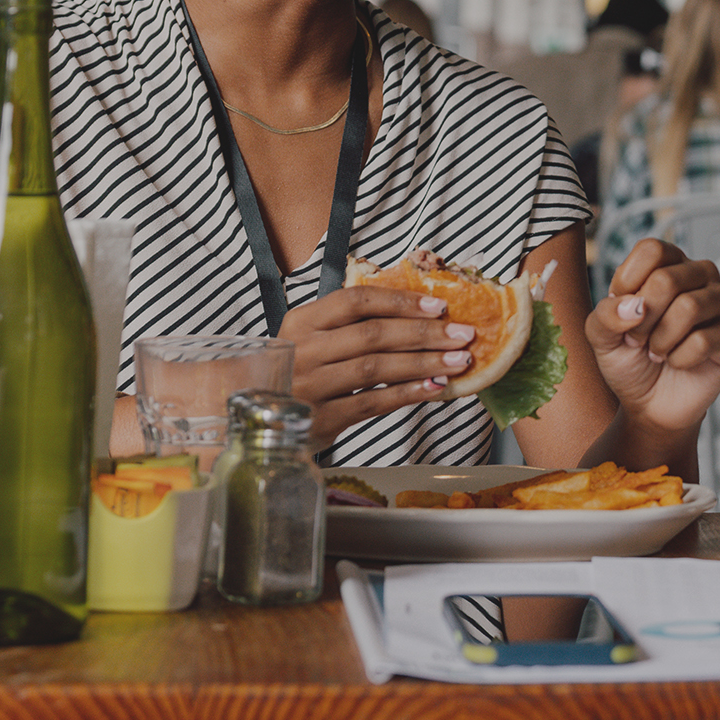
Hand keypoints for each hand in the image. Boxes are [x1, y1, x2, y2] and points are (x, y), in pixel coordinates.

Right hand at [277, 285, 480, 447]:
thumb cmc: (296, 370)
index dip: (401, 302)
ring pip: (376, 369)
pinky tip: (434, 388)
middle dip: (424, 333)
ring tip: (458, 361)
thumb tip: (421, 312)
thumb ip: (350, 323)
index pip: (356, 300)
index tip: (439, 306)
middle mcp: (303, 351)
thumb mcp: (311, 338)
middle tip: (463, 334)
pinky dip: (408, 394)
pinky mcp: (321, 419)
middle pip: (373, 335)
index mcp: (302, 321)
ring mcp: (310, 387)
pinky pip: (373, 403)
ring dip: (423, 363)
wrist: (256, 417)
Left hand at [588, 240, 719, 436]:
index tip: (623, 311)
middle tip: (639, 339)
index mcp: (667, 264)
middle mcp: (698, 275)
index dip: (628, 283)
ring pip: (689, 308)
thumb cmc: (630, 361)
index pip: (652, 250)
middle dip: (643, 320)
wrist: (650, 402)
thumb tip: (634, 306)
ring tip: (659, 351)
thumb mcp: (601, 336)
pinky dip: (680, 359)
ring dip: (661, 341)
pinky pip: (705, 340)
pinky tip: (679, 362)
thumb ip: (605, 314)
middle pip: (667, 279)